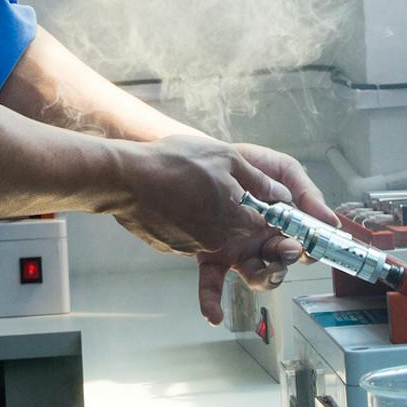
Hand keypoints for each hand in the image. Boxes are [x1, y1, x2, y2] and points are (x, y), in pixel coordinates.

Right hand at [107, 134, 292, 258]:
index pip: (263, 223)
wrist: (126, 178)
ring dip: (209, 217)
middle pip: (238, 231)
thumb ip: (258, 180)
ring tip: (191, 188)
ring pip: (212, 234)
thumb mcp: (226, 158)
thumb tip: (280, 194)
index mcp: (236, 219)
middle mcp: (217, 240)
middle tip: (218, 188)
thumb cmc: (176, 163)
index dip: (265, 209)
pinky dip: (187, 222)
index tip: (261, 198)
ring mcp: (191, 247)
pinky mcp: (171, 247)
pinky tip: (174, 199)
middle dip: (235, 213)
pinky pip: (188, 236)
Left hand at [194, 141, 339, 324]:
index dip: (314, 248)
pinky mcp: (212, 255)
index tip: (318, 244)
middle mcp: (264, 242)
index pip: (305, 244)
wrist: (208, 157)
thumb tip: (332, 221)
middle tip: (289, 249)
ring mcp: (239, 250)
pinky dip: (212, 301)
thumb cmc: (250, 164)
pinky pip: (212, 282)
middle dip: (288, 260)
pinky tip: (214, 316)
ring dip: (266, 278)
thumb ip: (308, 192)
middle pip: (283, 262)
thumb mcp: (284, 170)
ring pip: (257, 276)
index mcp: (284, 224)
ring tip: (270, 271)